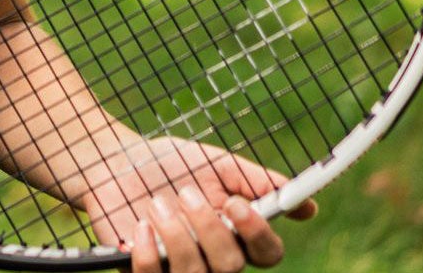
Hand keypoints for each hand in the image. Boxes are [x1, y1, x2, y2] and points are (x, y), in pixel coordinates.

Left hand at [78, 137, 316, 272]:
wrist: (114, 161)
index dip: (258, 235)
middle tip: (187, 194)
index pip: (267, 254)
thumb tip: (308, 206)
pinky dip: (148, 253)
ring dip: (178, 237)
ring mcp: (177, 269)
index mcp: (236, 234)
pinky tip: (141, 226)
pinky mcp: (144, 271)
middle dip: (210, 229)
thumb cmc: (171, 165)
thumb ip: (258, 183)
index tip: (236, 204)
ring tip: (158, 203)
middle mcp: (211, 258)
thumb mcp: (217, 166)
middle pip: (231, 266)